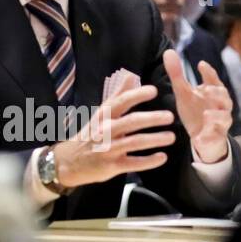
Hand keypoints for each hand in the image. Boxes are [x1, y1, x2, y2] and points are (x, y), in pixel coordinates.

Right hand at [51, 84, 175, 188]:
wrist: (69, 162)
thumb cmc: (90, 135)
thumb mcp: (101, 114)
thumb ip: (118, 95)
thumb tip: (131, 75)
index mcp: (104, 116)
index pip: (121, 102)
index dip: (137, 95)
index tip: (153, 91)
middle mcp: (106, 131)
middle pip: (130, 122)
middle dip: (151, 119)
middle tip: (170, 116)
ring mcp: (109, 149)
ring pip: (134, 143)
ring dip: (154, 139)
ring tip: (171, 137)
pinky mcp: (112, 166)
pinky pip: (133, 164)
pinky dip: (148, 161)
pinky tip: (162, 157)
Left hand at [164, 49, 231, 162]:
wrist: (202, 138)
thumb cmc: (195, 111)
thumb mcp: (183, 93)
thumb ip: (177, 74)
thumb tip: (168, 51)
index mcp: (213, 93)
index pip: (214, 80)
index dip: (209, 72)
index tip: (201, 64)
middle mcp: (220, 106)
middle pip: (225, 98)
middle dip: (217, 93)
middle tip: (205, 89)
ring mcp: (220, 122)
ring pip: (224, 118)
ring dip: (216, 116)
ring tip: (206, 114)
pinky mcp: (216, 137)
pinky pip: (215, 137)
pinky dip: (208, 138)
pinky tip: (199, 139)